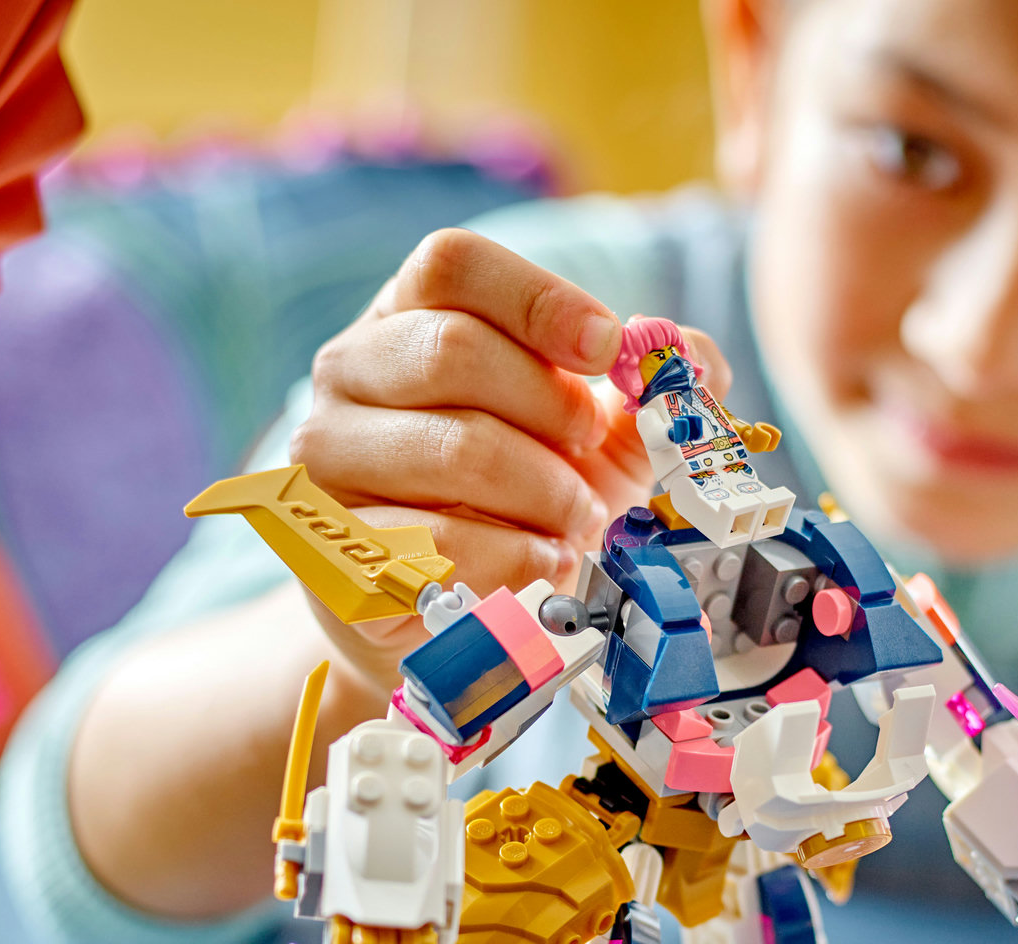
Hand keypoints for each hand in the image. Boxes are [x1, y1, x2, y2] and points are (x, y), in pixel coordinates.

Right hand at [288, 228, 732, 691]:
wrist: (456, 604)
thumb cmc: (528, 496)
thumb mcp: (603, 432)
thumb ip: (653, 385)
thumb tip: (688, 354)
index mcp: (408, 316)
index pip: (452, 264)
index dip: (539, 299)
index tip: (606, 350)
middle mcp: (350, 373)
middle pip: (451, 351)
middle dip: (551, 409)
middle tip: (589, 453)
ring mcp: (328, 459)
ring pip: (453, 449)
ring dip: (545, 493)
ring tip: (575, 519)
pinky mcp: (335, 550)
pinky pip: (439, 543)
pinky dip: (516, 556)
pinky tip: (541, 562)